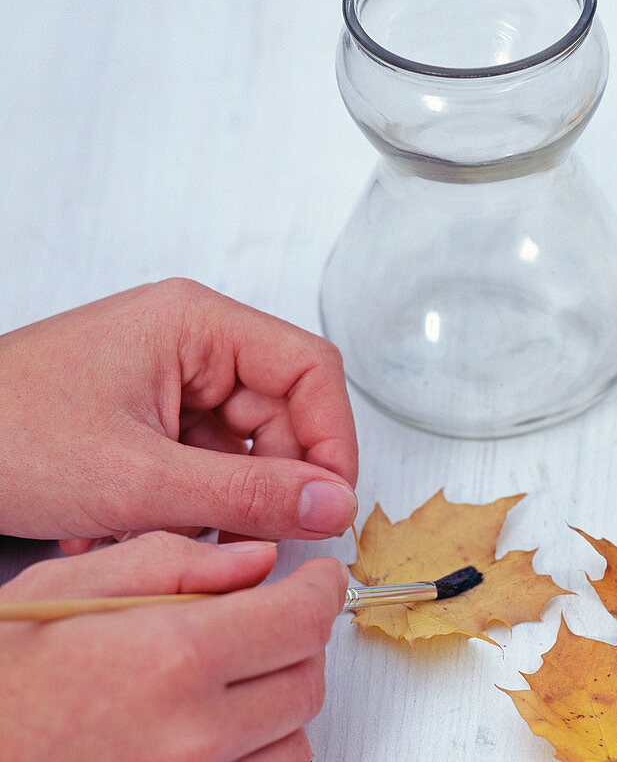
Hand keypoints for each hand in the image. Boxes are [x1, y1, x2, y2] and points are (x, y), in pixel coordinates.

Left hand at [0, 279, 358, 550]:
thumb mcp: (138, 479)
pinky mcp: (150, 412)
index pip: (309, 370)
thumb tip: (335, 507)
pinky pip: (202, 460)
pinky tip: (135, 526)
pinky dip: (185, 502)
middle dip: (265, 484)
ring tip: (164, 535)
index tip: (329, 505)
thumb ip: (248, 495)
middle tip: (246, 542)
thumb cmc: (8, 435)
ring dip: (219, 502)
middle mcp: (193, 341)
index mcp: (198, 323)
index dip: (331, 438)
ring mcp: (171, 376)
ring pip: (242, 447)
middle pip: (279, 413)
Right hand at [0, 531, 347, 761]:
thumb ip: (177, 562)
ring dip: (280, 702)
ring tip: (232, 679)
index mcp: (173, 658)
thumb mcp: (71, 586)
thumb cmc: (1, 680)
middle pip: (307, 681)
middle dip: (300, 640)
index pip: (304, 619)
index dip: (322, 588)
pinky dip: (256, 751)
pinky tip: (217, 726)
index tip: (317, 579)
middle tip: (270, 619)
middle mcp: (192, 734)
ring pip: (293, 740)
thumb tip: (257, 562)